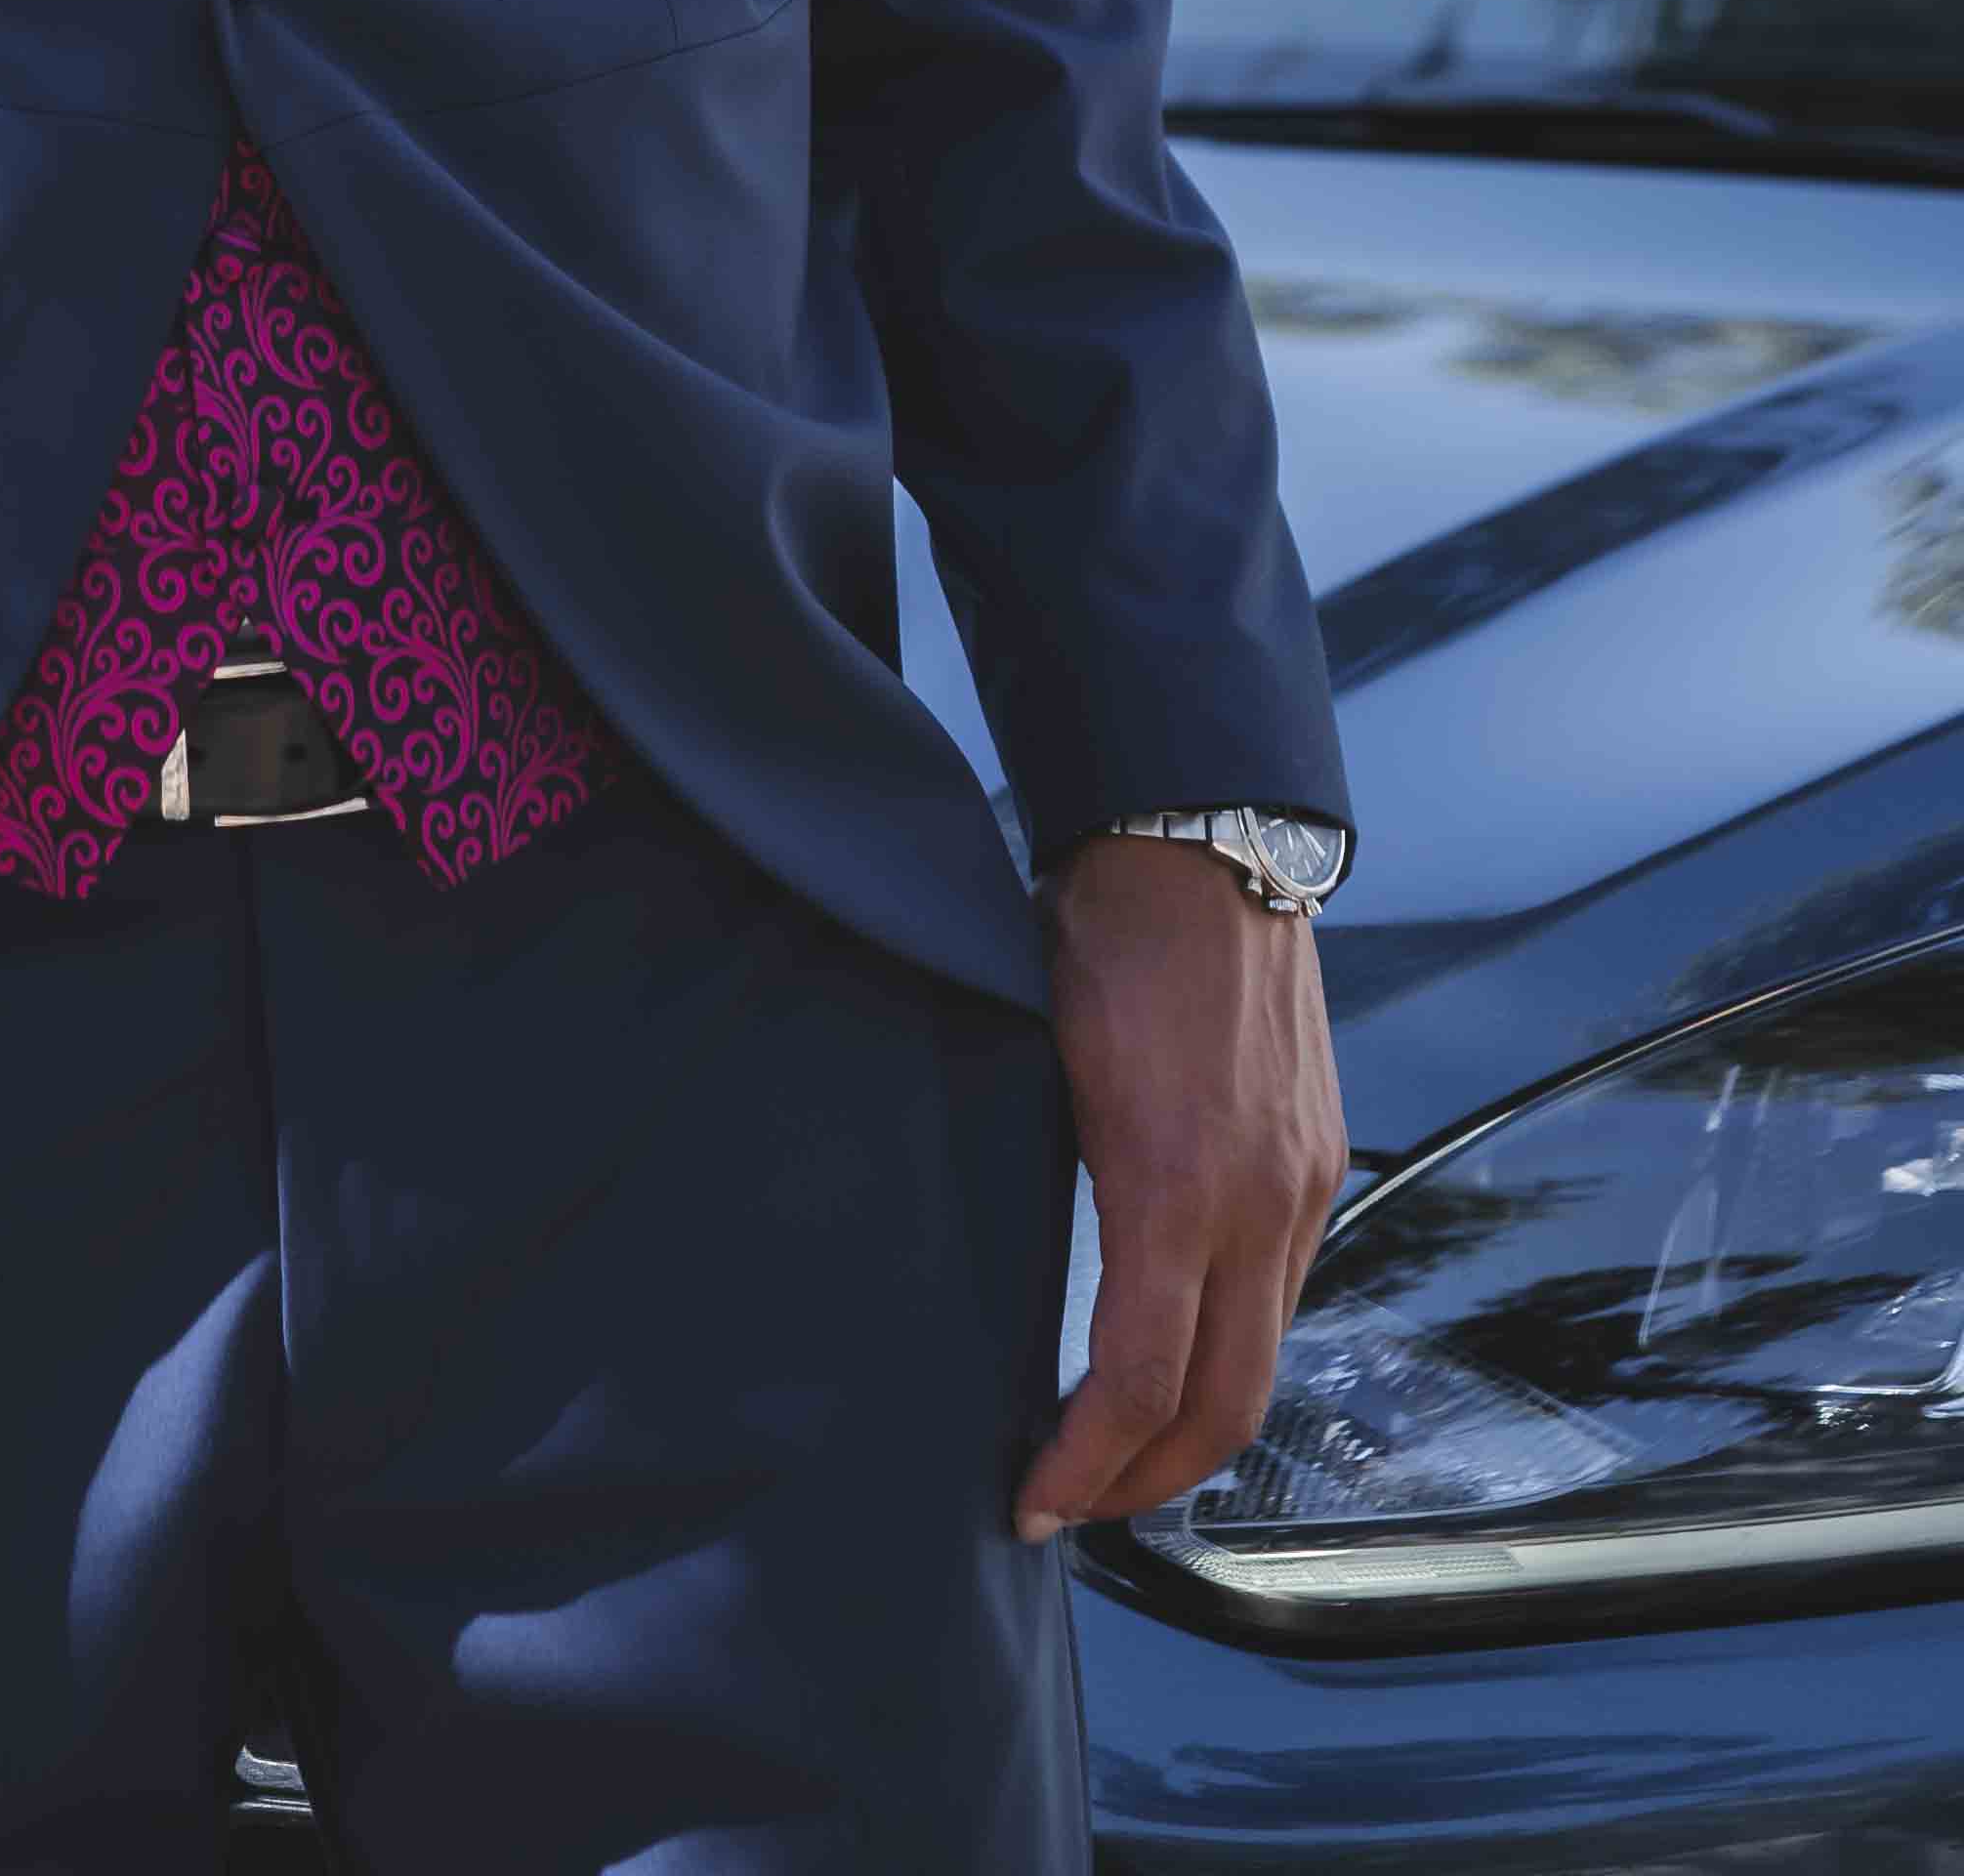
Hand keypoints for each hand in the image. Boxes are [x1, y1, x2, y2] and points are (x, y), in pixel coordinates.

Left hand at [1014, 838, 1344, 1542]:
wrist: (1200, 837)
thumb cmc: (1097, 932)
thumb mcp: (1037, 1061)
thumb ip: (1049, 1181)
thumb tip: (1022, 1284)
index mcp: (1173, 1185)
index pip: (1135, 1380)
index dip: (1081, 1461)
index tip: (1029, 1500)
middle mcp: (1260, 1203)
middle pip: (1223, 1407)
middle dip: (1147, 1483)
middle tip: (1073, 1506)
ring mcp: (1303, 1182)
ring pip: (1264, 1355)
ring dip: (1195, 1424)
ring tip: (1118, 1450)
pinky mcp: (1320, 1156)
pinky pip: (1285, 1289)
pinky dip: (1231, 1344)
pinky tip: (1176, 1347)